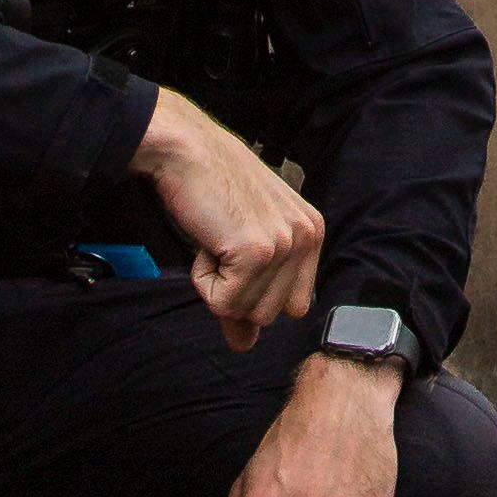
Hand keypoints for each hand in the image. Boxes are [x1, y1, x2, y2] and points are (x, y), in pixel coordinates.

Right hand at [134, 87, 324, 335]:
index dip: (254, 291)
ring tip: (214, 238)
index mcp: (311, 232)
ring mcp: (285, 243)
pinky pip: (224, 303)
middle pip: (271, 315)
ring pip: (248, 312)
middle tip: (221, 244)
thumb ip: (253, 292)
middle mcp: (307, 236)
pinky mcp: (257, 250)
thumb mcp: (243, 240)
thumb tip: (244, 346)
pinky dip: (202, 280)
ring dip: (217, 283)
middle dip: (236, 290)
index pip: (292, 305)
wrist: (185, 150)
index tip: (235, 253)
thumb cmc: (211, 187)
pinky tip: (206, 240)